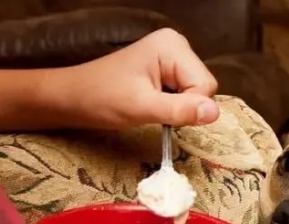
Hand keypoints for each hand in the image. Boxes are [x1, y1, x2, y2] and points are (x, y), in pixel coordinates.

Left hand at [60, 28, 218, 128]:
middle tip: (154, 108)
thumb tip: (214, 113)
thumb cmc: (102, 99)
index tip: (162, 111)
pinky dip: (173, 105)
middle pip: (204, 88)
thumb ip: (180, 110)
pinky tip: (153, 103)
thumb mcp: (143, 108)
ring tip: (150, 105)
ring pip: (197, 93)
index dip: (189, 106)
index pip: (206, 85)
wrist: (73, 98)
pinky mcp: (167, 70)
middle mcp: (177, 46)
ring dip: (178, 107)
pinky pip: (186, 93)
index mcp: (173, 46)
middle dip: (184, 106)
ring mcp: (173, 58)